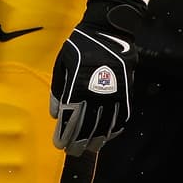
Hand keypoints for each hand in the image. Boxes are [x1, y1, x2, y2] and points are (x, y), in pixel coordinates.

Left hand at [50, 0, 143, 155]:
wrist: (108, 31)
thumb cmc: (80, 46)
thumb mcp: (62, 63)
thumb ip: (58, 88)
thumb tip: (55, 113)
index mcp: (78, 84)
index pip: (70, 116)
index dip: (64, 133)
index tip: (58, 144)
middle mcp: (96, 93)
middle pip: (87, 125)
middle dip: (77, 141)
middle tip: (71, 151)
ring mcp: (114, 94)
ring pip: (105, 125)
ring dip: (95, 139)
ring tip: (86, 149)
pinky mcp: (127, 92)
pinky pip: (121, 117)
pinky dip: (113, 129)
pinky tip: (106, 136)